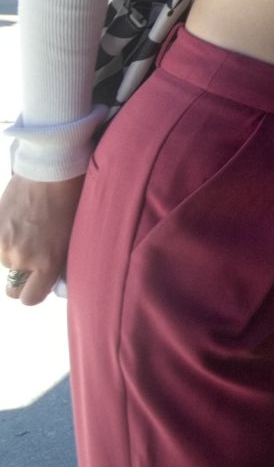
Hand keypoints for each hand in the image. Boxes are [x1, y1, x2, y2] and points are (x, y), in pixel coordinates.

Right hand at [0, 173, 85, 306]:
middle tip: (33, 259)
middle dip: (22, 278)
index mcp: (48, 262)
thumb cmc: (72, 198)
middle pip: (13, 286)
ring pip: (5, 261)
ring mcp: (3, 243)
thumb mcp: (74, 236)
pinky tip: (19, 219)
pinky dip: (4, 236)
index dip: (34, 292)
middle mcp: (22, 257)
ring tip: (31, 228)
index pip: (30, 298)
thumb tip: (54, 277)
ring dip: (14, 252)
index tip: (39, 283)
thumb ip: (61, 260)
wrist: (51, 168)